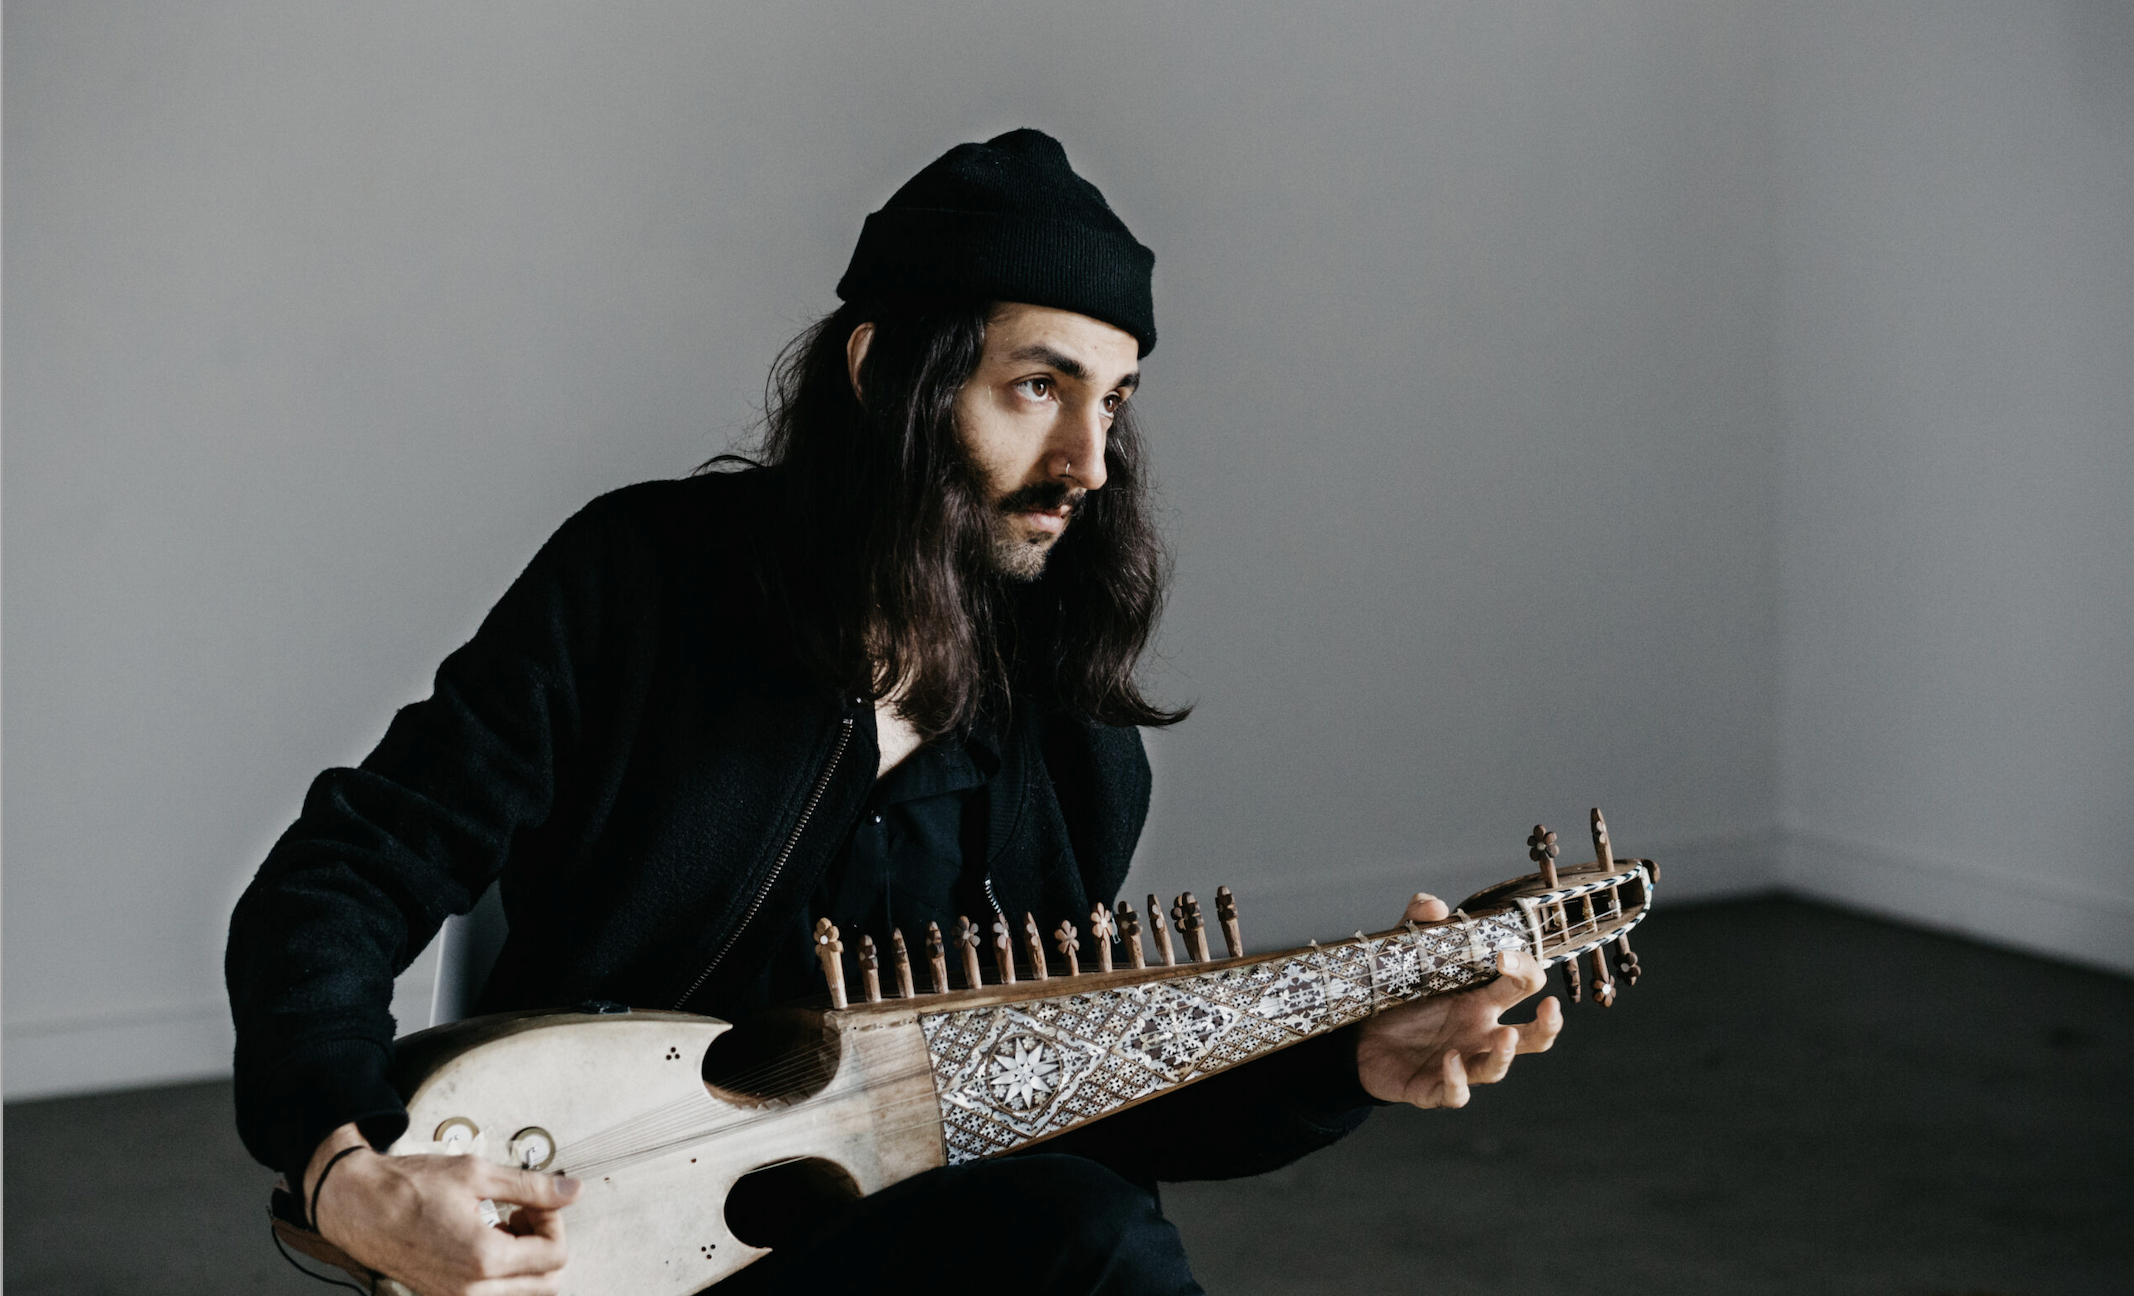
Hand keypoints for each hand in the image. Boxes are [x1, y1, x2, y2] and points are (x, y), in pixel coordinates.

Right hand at [305, 1123, 577, 1295]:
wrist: (358, 1206)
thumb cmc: (407, 1189)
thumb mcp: (477, 1174)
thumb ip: (532, 1187)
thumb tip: (572, 1191)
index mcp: (483, 1259)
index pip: (555, 1256)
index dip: (554, 1223)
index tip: (538, 1205)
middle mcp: (470, 1290)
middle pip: (546, 1283)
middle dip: (545, 1245)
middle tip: (526, 1216)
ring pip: (523, 1295)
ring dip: (527, 1263)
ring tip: (505, 1229)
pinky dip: (503, 1275)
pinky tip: (486, 1243)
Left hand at [1353, 892, 1562, 1107]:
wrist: (1357, 1037)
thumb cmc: (1396, 996)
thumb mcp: (1405, 954)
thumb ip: (1419, 924)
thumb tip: (1436, 905)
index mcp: (1480, 999)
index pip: (1523, 986)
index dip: (1525, 970)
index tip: (1504, 956)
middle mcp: (1478, 1032)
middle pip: (1532, 1037)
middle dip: (1549, 1024)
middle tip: (1549, 1007)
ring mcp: (1460, 1062)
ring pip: (1497, 1068)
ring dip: (1505, 1056)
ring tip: (1504, 1038)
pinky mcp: (1432, 1086)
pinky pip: (1455, 1094)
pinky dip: (1457, 1081)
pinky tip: (1449, 1061)